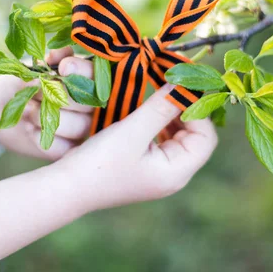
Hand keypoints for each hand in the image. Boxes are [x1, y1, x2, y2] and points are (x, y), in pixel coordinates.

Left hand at [0, 47, 94, 160]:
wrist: (6, 106)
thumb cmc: (26, 81)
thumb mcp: (34, 67)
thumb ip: (50, 63)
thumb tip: (63, 54)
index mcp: (93, 81)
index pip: (98, 76)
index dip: (83, 71)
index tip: (63, 67)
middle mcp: (96, 106)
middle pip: (91, 103)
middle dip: (60, 95)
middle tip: (37, 90)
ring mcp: (85, 129)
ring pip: (79, 127)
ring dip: (48, 116)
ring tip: (29, 108)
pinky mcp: (70, 150)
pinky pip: (63, 147)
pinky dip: (41, 136)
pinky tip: (30, 127)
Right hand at [56, 83, 218, 211]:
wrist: (67, 188)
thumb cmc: (100, 162)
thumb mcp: (132, 130)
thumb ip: (161, 107)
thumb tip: (183, 83)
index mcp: (177, 172)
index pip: (206, 138)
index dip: (198, 111)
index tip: (182, 88)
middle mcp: (173, 176)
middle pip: (195, 138)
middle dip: (185, 112)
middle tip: (170, 88)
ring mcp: (159, 173)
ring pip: (179, 139)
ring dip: (172, 117)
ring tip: (159, 97)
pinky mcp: (145, 168)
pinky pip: (162, 142)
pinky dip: (159, 125)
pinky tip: (146, 113)